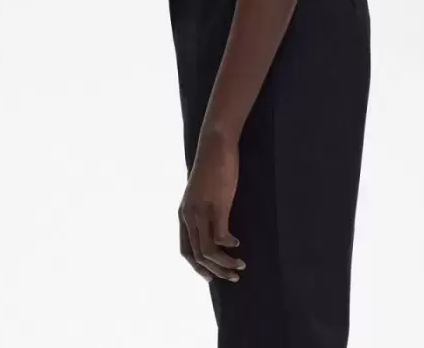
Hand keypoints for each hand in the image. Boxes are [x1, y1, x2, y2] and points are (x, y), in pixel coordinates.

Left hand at [178, 128, 245, 282]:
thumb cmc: (212, 166)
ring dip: (225, 263)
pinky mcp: (216, 205)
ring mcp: (202, 211)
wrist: (215, 145)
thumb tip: (211, 224)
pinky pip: (220, 236)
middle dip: (216, 271)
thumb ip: (202, 209)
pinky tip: (237, 244)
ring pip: (209, 251)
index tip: (211, 277)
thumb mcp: (201, 192)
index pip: (185, 250)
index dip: (197, 268)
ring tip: (240, 265)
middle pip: (198, 255)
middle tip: (233, 277)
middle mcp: (189, 215)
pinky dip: (229, 245)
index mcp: (183, 213)